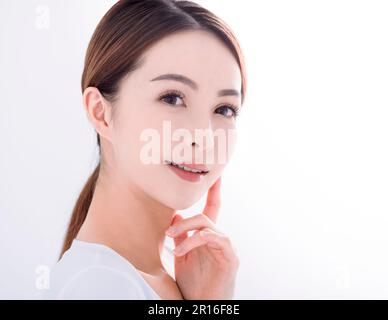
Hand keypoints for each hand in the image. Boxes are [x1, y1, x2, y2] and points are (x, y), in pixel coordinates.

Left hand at [165, 177, 239, 299]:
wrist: (203, 304)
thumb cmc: (194, 283)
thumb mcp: (183, 256)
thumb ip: (181, 236)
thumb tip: (175, 217)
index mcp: (208, 236)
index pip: (212, 208)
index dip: (214, 190)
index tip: (215, 174)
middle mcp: (219, 238)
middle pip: (206, 215)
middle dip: (186, 220)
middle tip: (167, 232)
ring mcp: (226, 247)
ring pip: (207, 225)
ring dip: (187, 231)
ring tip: (172, 242)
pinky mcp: (230, 257)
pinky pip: (215, 239)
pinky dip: (198, 240)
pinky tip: (184, 248)